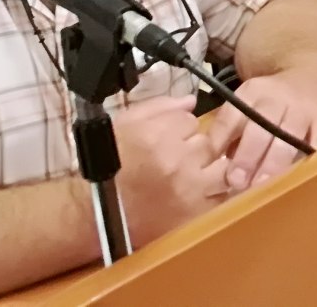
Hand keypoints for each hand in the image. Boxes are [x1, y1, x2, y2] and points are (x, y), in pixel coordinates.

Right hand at [111, 95, 230, 246]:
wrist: (94, 214)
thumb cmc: (106, 166)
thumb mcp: (124, 124)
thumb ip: (160, 107)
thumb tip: (190, 101)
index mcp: (157, 136)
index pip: (191, 120)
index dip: (181, 128)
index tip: (170, 138)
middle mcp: (177, 161)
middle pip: (208, 144)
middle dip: (196, 149)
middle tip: (179, 160)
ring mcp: (189, 191)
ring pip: (222, 170)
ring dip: (210, 171)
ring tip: (192, 177)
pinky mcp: (194, 215)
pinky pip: (220, 198)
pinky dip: (213, 195)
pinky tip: (197, 195)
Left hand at [207, 69, 316, 190]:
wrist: (314, 74)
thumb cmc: (272, 101)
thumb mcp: (246, 103)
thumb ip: (229, 133)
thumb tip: (214, 167)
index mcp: (252, 92)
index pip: (232, 116)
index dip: (221, 142)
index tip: (212, 166)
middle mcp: (278, 98)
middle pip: (261, 127)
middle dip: (249, 156)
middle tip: (238, 182)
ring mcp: (305, 110)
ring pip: (289, 137)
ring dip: (275, 164)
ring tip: (264, 187)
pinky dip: (307, 163)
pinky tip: (296, 180)